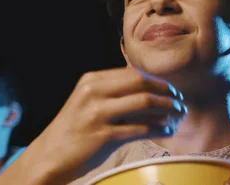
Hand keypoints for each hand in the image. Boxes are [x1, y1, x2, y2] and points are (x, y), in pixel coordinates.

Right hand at [0, 67, 186, 184]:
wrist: (49, 157)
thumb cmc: (72, 133)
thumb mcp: (86, 103)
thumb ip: (112, 95)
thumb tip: (149, 92)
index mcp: (91, 81)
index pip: (133, 73)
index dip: (157, 81)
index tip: (171, 91)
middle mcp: (93, 92)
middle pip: (141, 83)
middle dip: (166, 92)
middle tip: (180, 103)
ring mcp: (97, 114)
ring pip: (144, 102)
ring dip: (168, 109)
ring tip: (178, 117)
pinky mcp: (103, 136)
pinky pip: (141, 128)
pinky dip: (159, 128)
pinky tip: (167, 131)